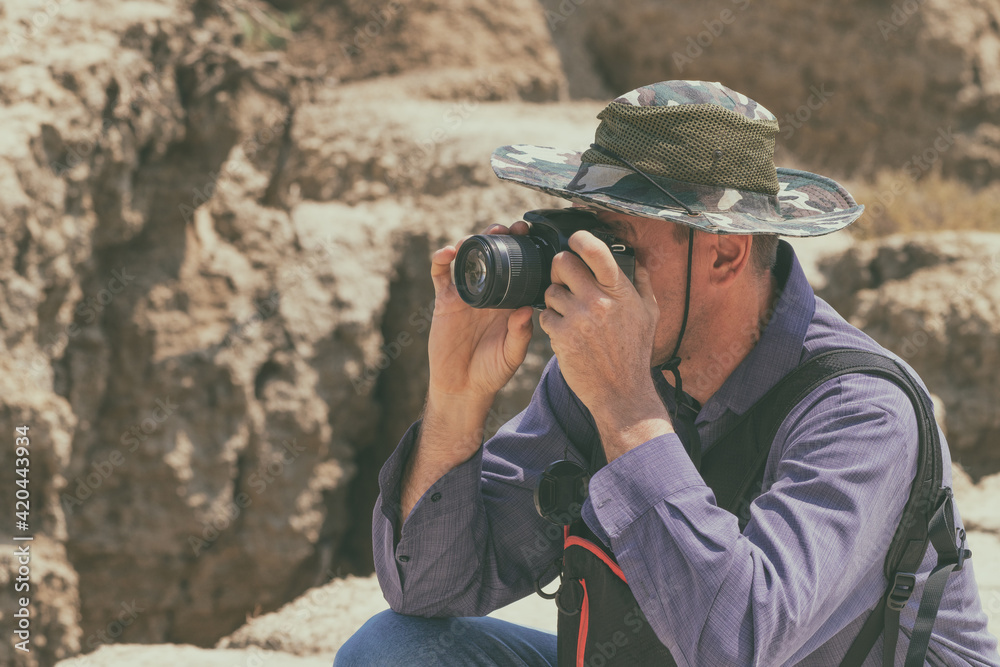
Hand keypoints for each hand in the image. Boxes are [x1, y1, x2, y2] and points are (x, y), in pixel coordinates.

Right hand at [426, 222, 534, 411]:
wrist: (462, 387)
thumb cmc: (492, 372)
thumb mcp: (512, 355)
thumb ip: (519, 334)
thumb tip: (527, 310)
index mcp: (509, 301)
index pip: (518, 268)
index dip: (524, 250)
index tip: (532, 237)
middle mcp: (489, 293)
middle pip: (494, 255)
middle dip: (501, 236)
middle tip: (511, 227)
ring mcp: (466, 294)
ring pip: (468, 258)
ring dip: (473, 241)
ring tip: (481, 235)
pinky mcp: (445, 300)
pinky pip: (441, 274)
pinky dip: (442, 259)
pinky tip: (449, 251)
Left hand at [539, 231, 669, 457]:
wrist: (621, 391)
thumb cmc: (635, 352)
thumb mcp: (649, 315)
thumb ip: (643, 284)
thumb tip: (639, 261)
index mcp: (620, 292)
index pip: (595, 252)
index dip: (580, 239)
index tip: (574, 239)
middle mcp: (598, 302)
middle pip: (563, 264)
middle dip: (560, 268)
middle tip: (565, 278)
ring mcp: (578, 320)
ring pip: (550, 291)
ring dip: (555, 298)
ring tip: (569, 312)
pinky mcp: (561, 337)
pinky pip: (545, 316)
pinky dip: (551, 321)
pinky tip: (564, 330)